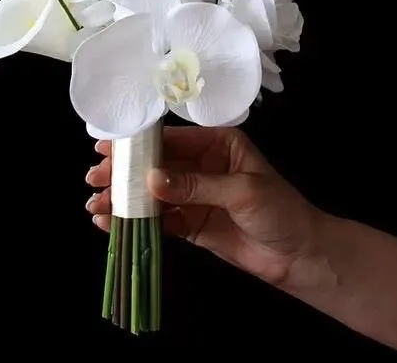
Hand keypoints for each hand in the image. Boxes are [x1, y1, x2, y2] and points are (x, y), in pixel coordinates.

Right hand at [86, 125, 325, 287]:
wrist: (301, 257)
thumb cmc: (280, 211)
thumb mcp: (241, 191)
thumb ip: (196, 185)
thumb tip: (152, 180)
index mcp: (216, 143)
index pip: (170, 139)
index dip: (138, 145)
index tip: (107, 148)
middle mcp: (200, 164)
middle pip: (154, 165)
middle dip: (123, 172)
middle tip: (94, 180)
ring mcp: (193, 195)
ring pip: (151, 193)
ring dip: (124, 199)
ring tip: (96, 206)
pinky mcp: (190, 223)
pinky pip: (159, 219)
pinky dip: (137, 222)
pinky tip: (113, 225)